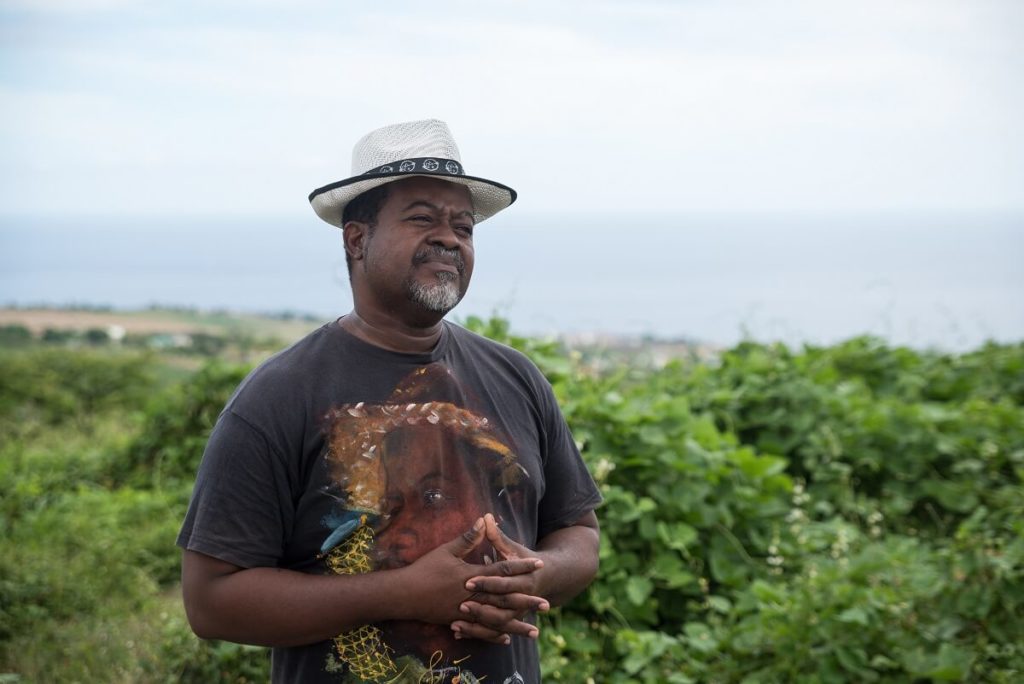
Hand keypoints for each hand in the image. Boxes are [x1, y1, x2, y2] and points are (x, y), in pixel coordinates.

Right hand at [401, 517, 543, 640]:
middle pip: (505, 599)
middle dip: (526, 601)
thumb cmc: (424, 570)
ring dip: (516, 624)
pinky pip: (480, 631)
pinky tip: (507, 639)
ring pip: (496, 619)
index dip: (521, 567)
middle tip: (547, 605)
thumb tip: (483, 520)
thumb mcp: (446, 550)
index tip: (539, 565)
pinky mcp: (459, 622)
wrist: (403, 594)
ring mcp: (466, 612)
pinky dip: (494, 634)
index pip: (502, 571)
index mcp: (471, 575)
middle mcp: (472, 596)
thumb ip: (468, 537)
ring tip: (535, 630)